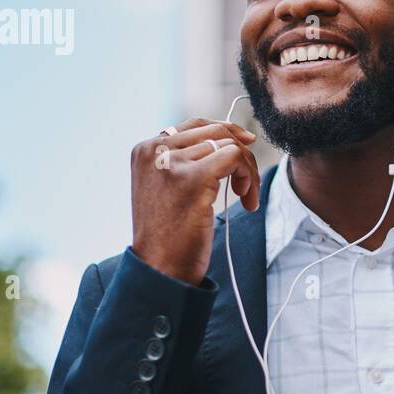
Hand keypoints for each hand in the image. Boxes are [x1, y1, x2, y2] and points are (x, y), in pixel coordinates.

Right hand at [131, 117, 259, 284]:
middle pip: (216, 132)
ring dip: (248, 172)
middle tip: (247, 187)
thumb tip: (230, 135)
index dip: (226, 133)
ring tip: (246, 198)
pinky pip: (235, 156)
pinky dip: (248, 175)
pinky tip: (245, 199)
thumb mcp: (167, 187)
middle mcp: (155, 149)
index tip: (246, 146)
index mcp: (145, 149)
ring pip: (230, 145)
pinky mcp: (193, 176)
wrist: (160, 267)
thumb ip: (185, 160)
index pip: (195, 125)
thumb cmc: (169, 233)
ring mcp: (172, 161)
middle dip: (241, 155)